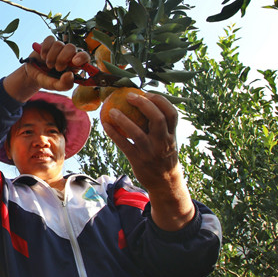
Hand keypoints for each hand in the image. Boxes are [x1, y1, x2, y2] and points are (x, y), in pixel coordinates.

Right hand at [4, 36, 89, 101]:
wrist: (32, 75)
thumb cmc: (47, 80)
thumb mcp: (55, 86)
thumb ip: (64, 84)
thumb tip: (70, 75)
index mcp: (74, 65)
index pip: (85, 56)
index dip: (82, 57)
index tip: (75, 62)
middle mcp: (68, 54)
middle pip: (71, 47)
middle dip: (62, 58)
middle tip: (57, 68)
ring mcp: (59, 47)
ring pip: (59, 44)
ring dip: (51, 56)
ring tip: (49, 65)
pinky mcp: (49, 42)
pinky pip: (49, 39)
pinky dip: (45, 49)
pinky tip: (43, 56)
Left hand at [101, 91, 194, 230]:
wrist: (165, 183)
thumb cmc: (163, 156)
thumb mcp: (168, 140)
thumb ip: (162, 125)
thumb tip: (146, 102)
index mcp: (172, 135)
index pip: (172, 114)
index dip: (161, 101)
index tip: (147, 93)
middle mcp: (163, 142)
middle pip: (157, 119)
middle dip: (144, 105)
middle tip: (129, 96)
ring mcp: (150, 152)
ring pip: (137, 133)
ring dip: (123, 120)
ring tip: (111, 110)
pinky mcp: (138, 160)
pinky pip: (124, 145)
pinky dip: (114, 134)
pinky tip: (105, 124)